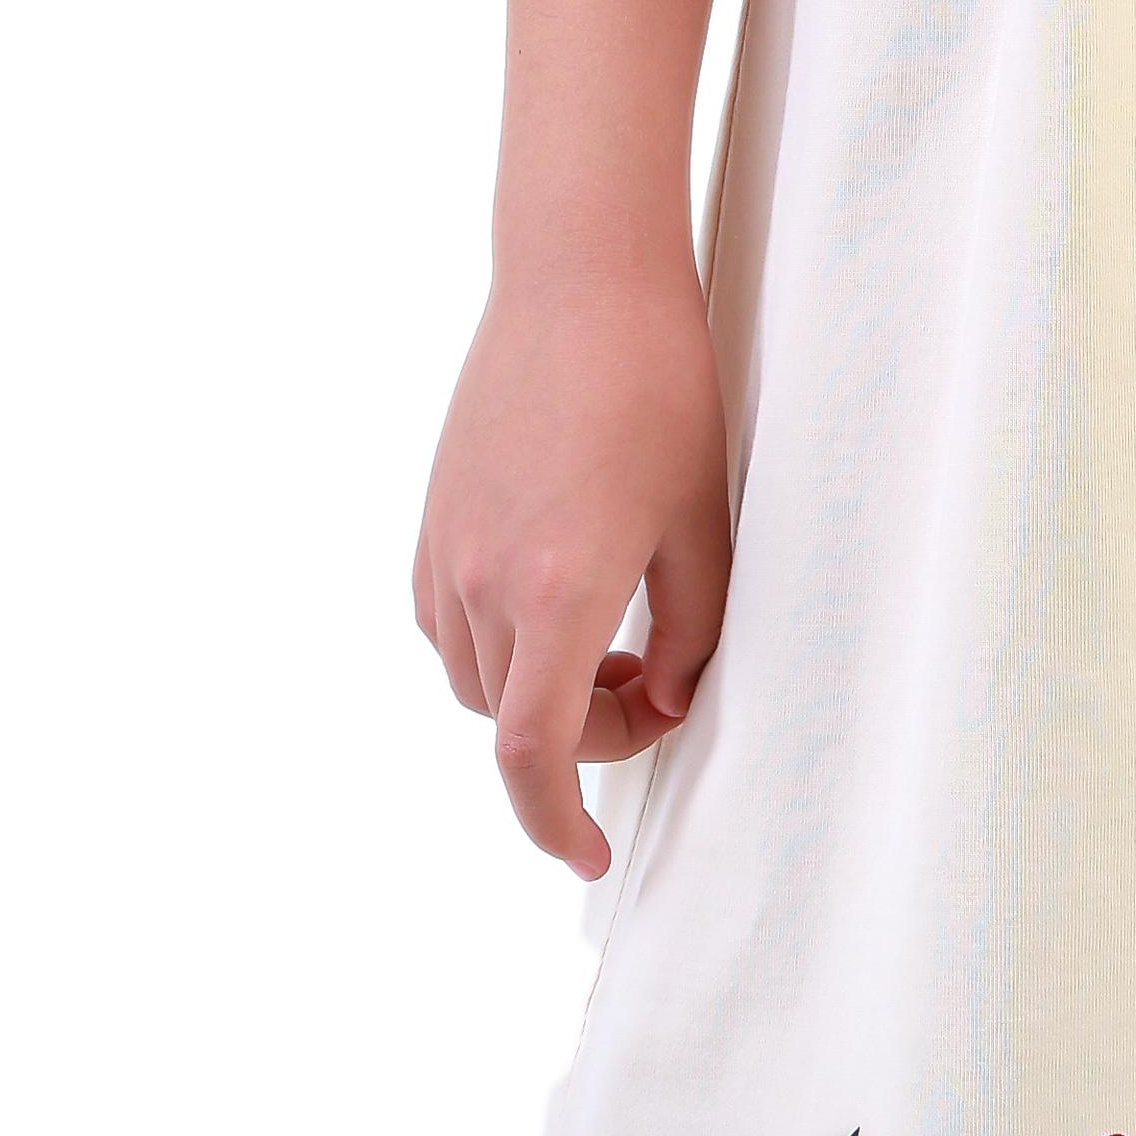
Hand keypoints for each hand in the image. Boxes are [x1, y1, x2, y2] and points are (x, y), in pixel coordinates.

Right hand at [412, 249, 731, 873]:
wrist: (580, 279)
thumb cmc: (659, 391)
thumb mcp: (704, 522)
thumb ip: (691, 633)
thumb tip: (661, 705)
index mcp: (556, 591)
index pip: (533, 756)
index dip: (558, 823)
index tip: (590, 856)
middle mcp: (481, 583)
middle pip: (513, 723)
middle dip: (582, 735)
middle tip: (655, 683)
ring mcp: (444, 550)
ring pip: (473, 681)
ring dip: (537, 691)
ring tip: (613, 634)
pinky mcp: (431, 519)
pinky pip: (447, 626)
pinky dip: (497, 645)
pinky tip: (557, 595)